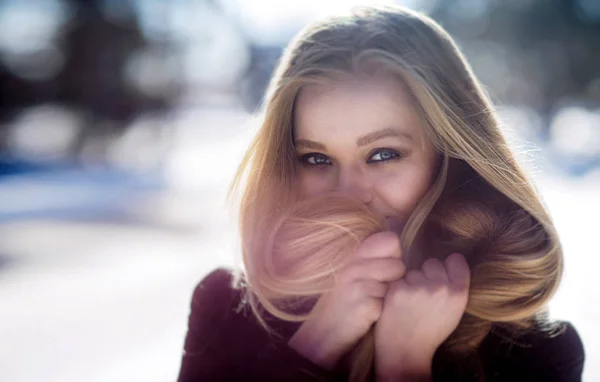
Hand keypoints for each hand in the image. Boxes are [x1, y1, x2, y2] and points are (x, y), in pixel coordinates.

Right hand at [288, 231, 404, 369]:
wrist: (324, 330)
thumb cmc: (343, 300)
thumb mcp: (351, 272)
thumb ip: (370, 258)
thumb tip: (397, 251)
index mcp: (353, 254)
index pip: (390, 240)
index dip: (393, 256)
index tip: (383, 269)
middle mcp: (355, 266)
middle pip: (398, 264)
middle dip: (395, 278)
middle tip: (380, 289)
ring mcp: (359, 285)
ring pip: (397, 285)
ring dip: (390, 295)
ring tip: (374, 301)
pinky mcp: (366, 305)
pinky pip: (390, 303)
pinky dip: (384, 311)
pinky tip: (370, 314)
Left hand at [374, 253, 470, 380]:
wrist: (406, 352)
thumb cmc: (430, 331)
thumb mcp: (454, 311)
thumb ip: (453, 286)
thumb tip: (446, 262)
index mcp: (459, 292)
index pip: (456, 259)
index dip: (447, 267)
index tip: (441, 278)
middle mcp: (441, 287)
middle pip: (432, 262)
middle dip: (426, 275)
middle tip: (422, 297)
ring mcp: (418, 287)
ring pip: (413, 270)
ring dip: (410, 282)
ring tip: (410, 304)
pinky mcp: (398, 289)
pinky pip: (398, 278)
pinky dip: (396, 289)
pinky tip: (398, 304)